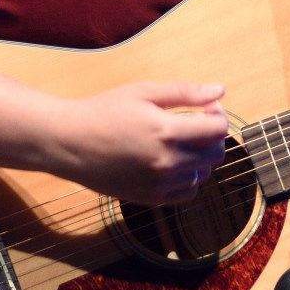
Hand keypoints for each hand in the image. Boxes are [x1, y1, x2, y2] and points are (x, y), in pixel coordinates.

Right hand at [53, 81, 229, 205]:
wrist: (69, 144)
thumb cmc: (105, 111)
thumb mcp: (144, 92)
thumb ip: (185, 93)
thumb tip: (220, 90)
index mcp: (167, 132)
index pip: (217, 129)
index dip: (218, 115)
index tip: (206, 108)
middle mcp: (167, 162)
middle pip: (215, 153)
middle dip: (213, 136)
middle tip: (196, 123)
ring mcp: (160, 184)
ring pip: (203, 174)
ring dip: (201, 157)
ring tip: (182, 142)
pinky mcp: (151, 199)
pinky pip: (187, 193)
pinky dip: (188, 178)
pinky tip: (174, 163)